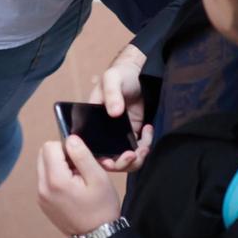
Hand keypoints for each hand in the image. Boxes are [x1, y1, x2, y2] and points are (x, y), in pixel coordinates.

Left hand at [38, 135, 122, 236]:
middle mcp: (42, 188)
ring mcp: (40, 197)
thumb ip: (82, 155)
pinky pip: (45, 180)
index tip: (81, 159)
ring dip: (59, 166)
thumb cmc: (102, 208)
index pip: (49, 146)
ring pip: (43, 166)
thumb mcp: (98, 178)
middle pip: (43, 155)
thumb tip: (70, 138)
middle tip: (80, 168)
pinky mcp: (43, 203)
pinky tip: (73, 189)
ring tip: (78, 179)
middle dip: (61, 155)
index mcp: (55, 180)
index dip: (66, 147)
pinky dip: (56, 178)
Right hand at [88, 44, 153, 172]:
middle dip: (121, 162)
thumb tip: (114, 113)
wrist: (139, 75)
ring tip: (144, 146)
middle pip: (107, 159)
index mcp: (90, 122)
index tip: (111, 160)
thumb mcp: (113, 79)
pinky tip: (148, 129)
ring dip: (135, 159)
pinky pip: (137, 150)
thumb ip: (112, 94)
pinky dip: (145, 146)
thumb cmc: (120, 75)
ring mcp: (118, 135)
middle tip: (132, 155)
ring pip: (124, 159)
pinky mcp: (132, 135)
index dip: (99, 159)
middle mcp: (102, 132)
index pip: (89, 148)